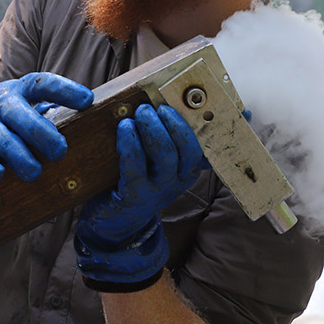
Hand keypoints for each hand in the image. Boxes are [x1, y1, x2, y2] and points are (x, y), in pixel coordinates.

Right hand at [0, 73, 93, 181]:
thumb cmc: (0, 114)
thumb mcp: (21, 104)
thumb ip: (49, 112)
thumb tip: (92, 125)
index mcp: (19, 91)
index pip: (43, 84)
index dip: (66, 90)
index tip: (88, 101)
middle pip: (21, 114)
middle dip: (42, 133)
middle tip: (60, 152)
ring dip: (18, 155)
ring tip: (34, 172)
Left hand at [75, 103, 208, 290]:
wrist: (115, 219)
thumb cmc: (137, 179)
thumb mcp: (159, 162)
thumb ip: (169, 137)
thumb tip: (179, 104)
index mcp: (187, 169)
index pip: (206, 147)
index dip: (207, 126)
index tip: (199, 105)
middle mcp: (178, 180)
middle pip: (188, 149)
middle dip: (174, 123)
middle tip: (156, 106)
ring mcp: (158, 190)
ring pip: (166, 156)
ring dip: (154, 129)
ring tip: (141, 112)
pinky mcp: (134, 195)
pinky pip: (136, 168)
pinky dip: (131, 144)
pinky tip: (125, 129)